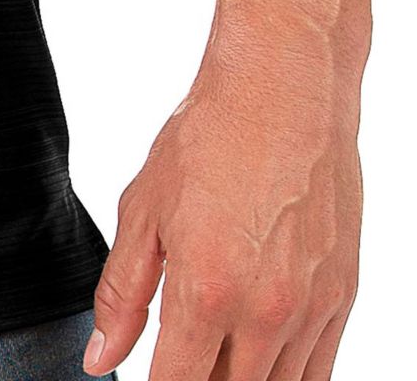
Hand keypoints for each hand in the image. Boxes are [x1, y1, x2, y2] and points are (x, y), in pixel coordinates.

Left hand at [86, 52, 360, 379]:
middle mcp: (264, 313)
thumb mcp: (143, 210)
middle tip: (179, 360)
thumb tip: (100, 360)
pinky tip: (259, 360)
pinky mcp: (342, 297)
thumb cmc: (208, 139)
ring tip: (214, 357)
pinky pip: (319, 373)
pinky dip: (286, 378)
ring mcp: (310, 310)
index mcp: (205, 291)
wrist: (283, 90)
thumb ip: (121, 295)